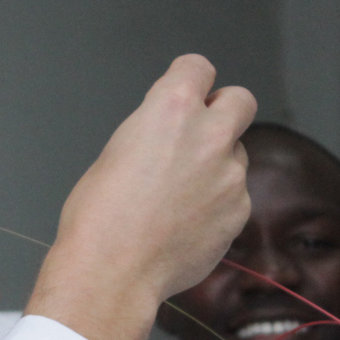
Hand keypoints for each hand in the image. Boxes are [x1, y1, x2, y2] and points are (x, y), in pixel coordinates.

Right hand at [28, 56, 255, 339]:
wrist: (112, 272)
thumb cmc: (99, 217)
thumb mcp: (116, 152)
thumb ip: (154, 132)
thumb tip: (170, 138)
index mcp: (172, 109)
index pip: (198, 67)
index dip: (190, 79)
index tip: (188, 92)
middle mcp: (209, 135)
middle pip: (241, 100)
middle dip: (225, 110)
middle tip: (202, 133)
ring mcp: (230, 176)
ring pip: (237, 155)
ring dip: (217, 166)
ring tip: (178, 198)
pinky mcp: (238, 213)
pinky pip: (234, 197)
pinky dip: (217, 206)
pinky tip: (185, 225)